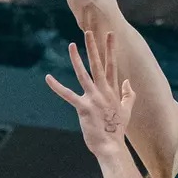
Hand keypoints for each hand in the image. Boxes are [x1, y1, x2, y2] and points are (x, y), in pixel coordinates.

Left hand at [46, 32, 135, 157]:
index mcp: (113, 91)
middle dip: (94, 47)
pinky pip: (68, 95)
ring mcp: (94, 99)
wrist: (112, 146)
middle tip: (88, 32)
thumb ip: (129, 95)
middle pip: (98, 65)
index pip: (111, 65)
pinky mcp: (84, 108)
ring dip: (77, 59)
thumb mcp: (127, 110)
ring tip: (71, 45)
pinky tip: (48, 78)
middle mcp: (104, 92)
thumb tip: (129, 82)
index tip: (110, 34)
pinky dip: (57, 86)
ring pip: (84, 74)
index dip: (110, 49)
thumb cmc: (117, 130)